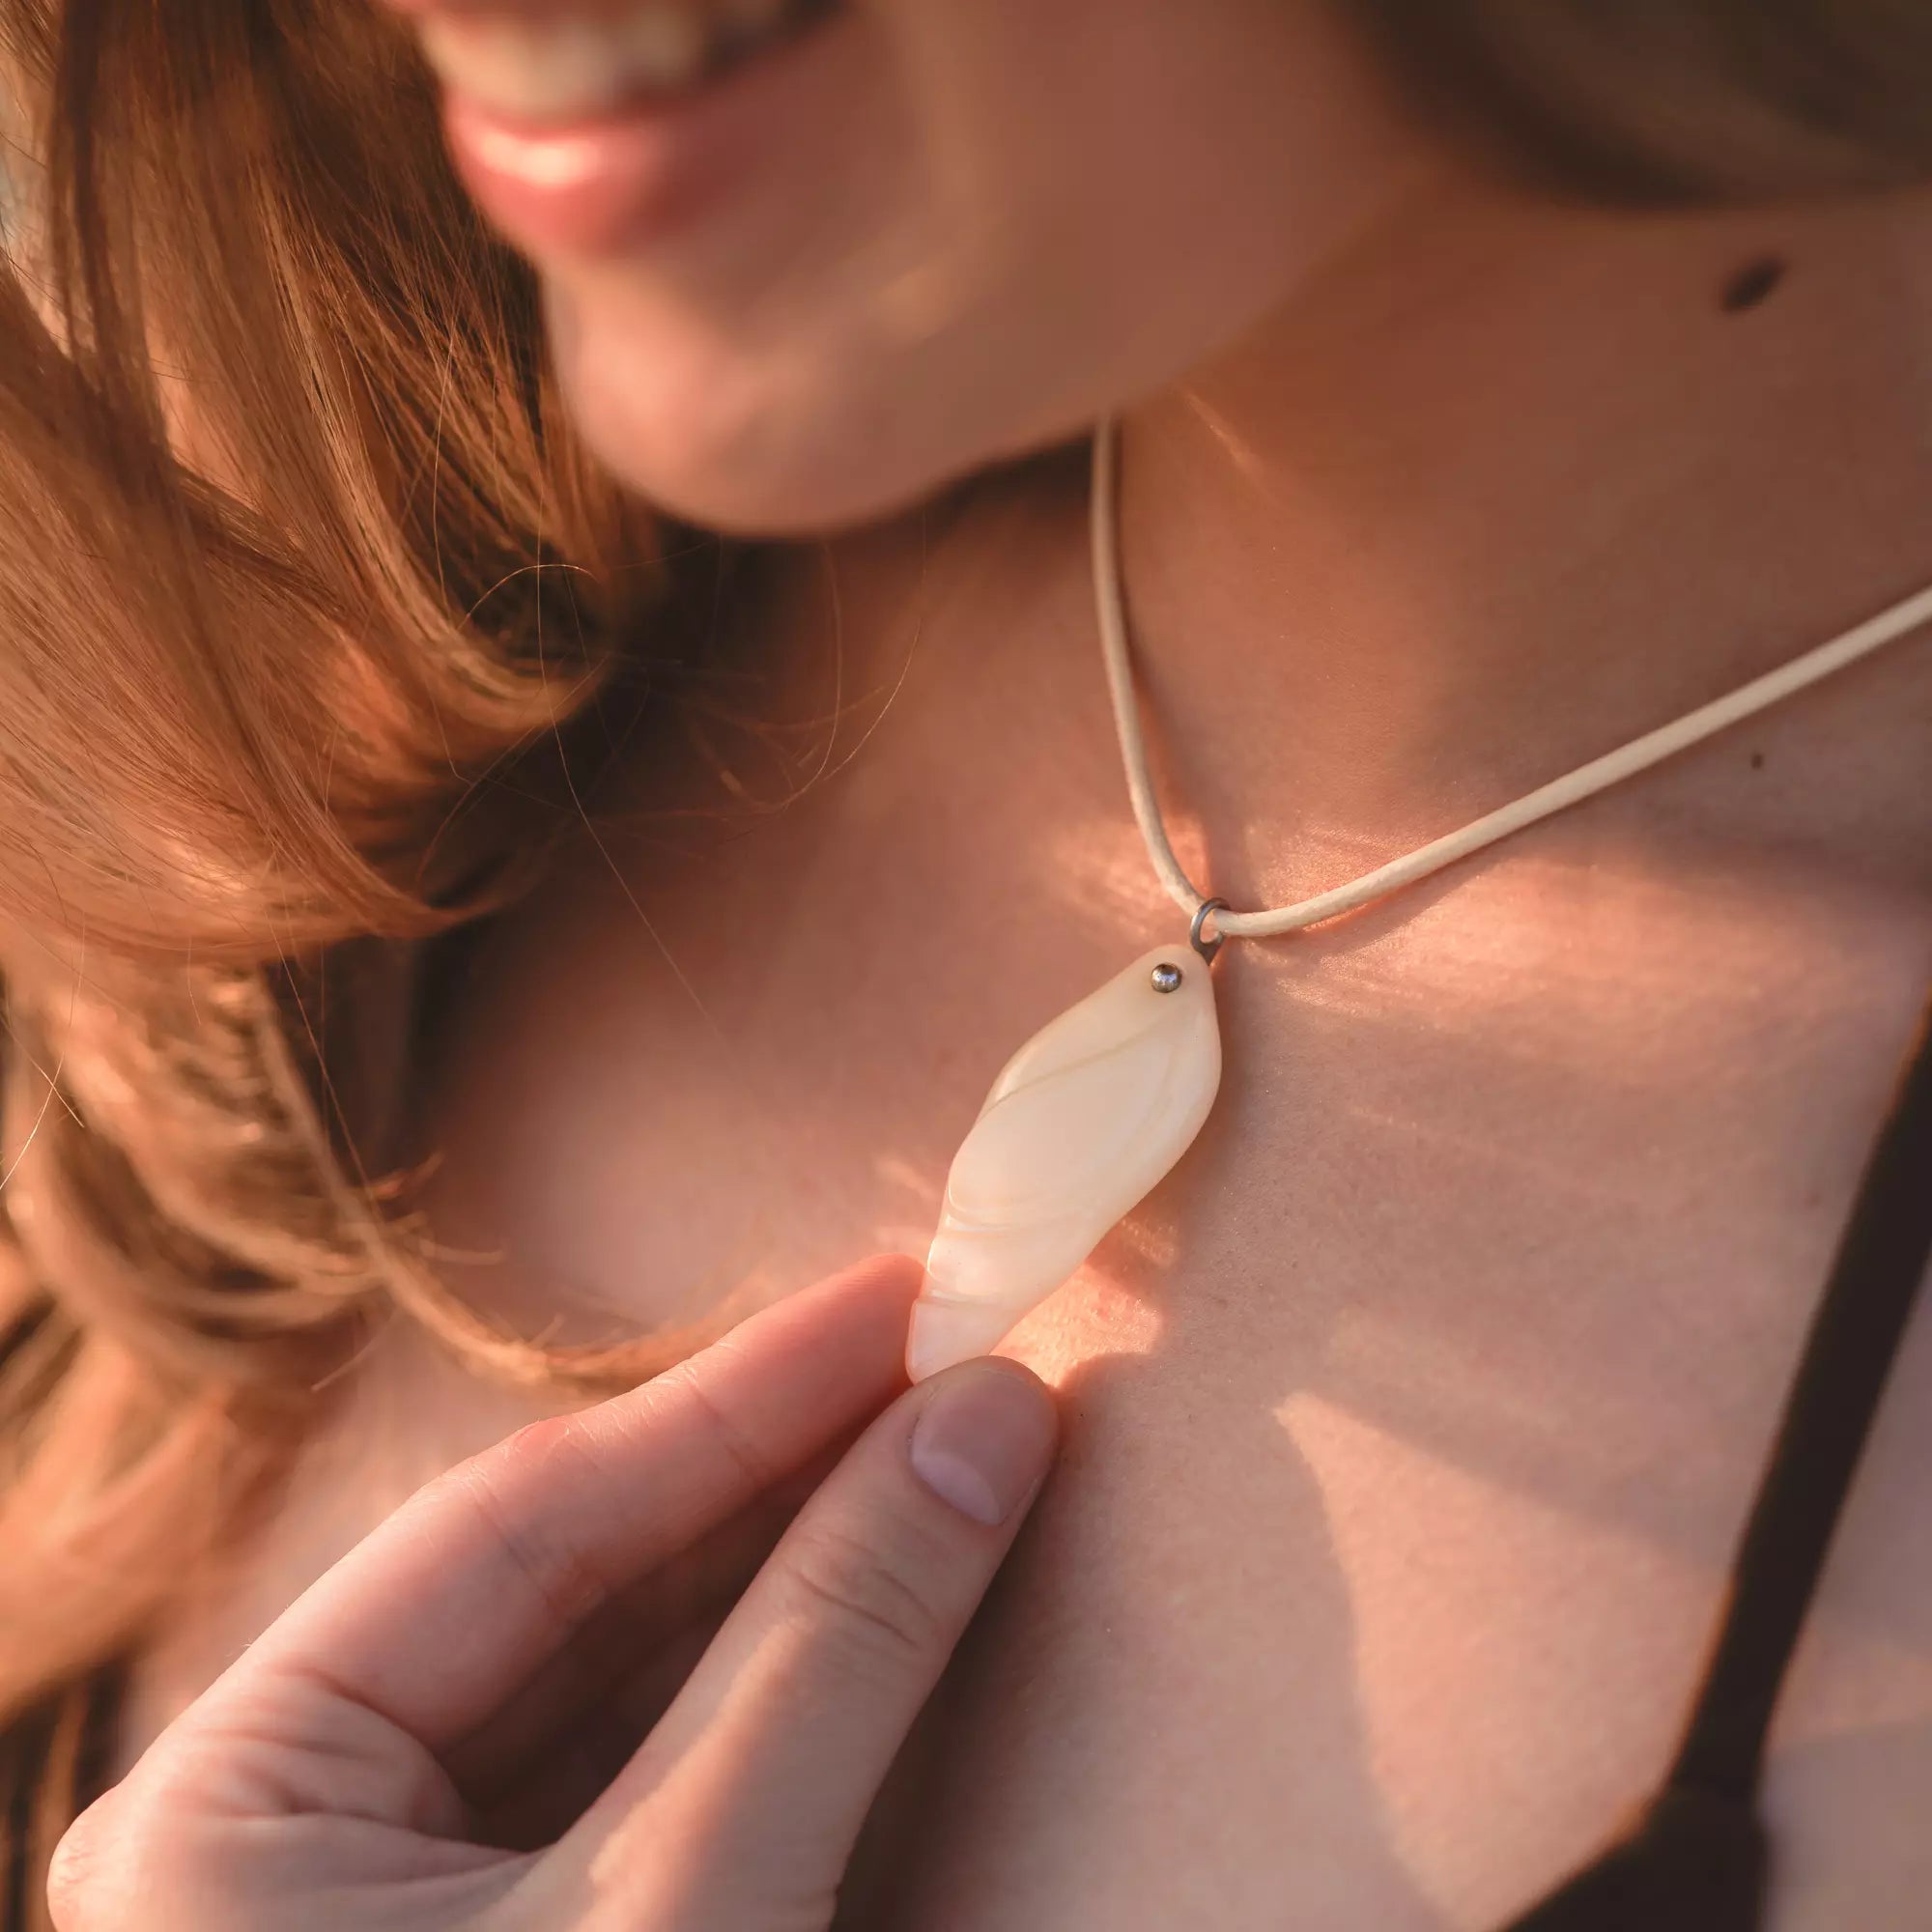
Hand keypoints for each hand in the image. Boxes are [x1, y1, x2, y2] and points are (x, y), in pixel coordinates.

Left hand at [48, 1256, 1056, 1930]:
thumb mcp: (695, 1920)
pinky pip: (639, 1767)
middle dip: (772, 1469)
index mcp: (236, 1796)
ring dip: (785, 1561)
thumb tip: (985, 1424)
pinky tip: (871, 1593)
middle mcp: (286, 1824)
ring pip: (613, 1670)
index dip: (742, 1394)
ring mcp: (389, 1899)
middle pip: (566, 1584)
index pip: (530, 1520)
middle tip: (944, 1356)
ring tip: (934, 1443)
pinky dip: (770, 1681)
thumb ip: (835, 1652)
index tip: (908, 1295)